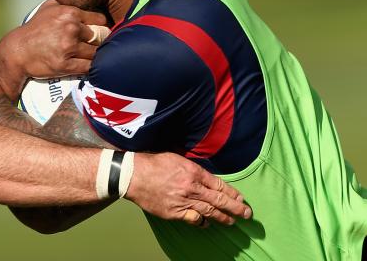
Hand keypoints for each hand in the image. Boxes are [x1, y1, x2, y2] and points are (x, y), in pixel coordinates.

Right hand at [0, 0, 107, 98]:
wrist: (18, 50)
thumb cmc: (33, 29)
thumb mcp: (48, 7)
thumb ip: (66, 3)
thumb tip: (82, 0)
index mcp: (70, 13)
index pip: (101, 20)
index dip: (101, 27)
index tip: (99, 33)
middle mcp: (71, 29)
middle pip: (100, 37)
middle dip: (99, 42)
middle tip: (94, 45)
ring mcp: (68, 47)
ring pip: (96, 53)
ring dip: (94, 55)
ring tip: (90, 56)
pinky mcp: (65, 65)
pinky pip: (88, 67)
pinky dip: (90, 67)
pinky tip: (86, 65)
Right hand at [127, 152, 251, 226]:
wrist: (134, 175)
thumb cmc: (154, 164)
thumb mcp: (177, 159)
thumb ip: (194, 169)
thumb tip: (207, 178)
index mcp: (193, 172)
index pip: (219, 185)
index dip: (232, 193)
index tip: (241, 198)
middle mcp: (191, 188)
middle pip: (219, 201)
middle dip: (235, 208)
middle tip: (247, 214)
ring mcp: (183, 201)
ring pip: (209, 212)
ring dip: (223, 218)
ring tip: (232, 221)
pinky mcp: (174, 212)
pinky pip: (194, 220)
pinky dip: (203, 222)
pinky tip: (208, 224)